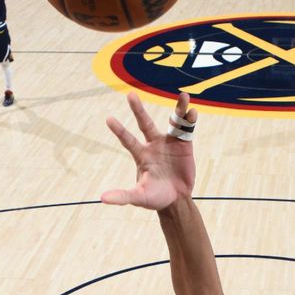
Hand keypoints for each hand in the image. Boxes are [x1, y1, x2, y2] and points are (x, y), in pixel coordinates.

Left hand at [101, 92, 196, 209]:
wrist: (176, 200)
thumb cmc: (155, 197)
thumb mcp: (138, 197)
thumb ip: (122, 196)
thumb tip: (102, 199)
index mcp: (142, 155)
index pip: (128, 140)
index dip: (119, 130)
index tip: (108, 119)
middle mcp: (154, 145)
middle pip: (145, 123)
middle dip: (138, 110)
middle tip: (130, 95)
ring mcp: (170, 143)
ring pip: (172, 122)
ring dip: (178, 109)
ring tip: (183, 95)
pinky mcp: (185, 145)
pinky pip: (188, 128)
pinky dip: (190, 119)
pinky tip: (192, 112)